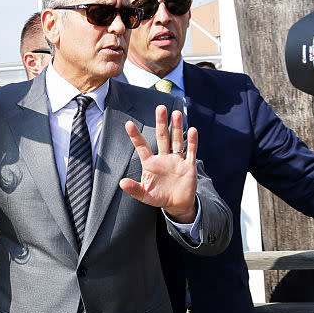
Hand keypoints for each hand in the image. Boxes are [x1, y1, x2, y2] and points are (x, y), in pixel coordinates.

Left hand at [119, 106, 197, 221]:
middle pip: (162, 137)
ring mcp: (177, 160)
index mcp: (151, 163)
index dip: (135, 136)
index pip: (142, 147)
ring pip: (177, 140)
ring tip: (176, 113)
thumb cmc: (159, 197)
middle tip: (160, 108)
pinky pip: (190, 151)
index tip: (128, 124)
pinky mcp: (188, 165)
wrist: (177, 204)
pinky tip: (192, 130)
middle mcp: (164, 158)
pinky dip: (192, 142)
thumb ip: (134, 189)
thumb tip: (121, 183)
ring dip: (176, 127)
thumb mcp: (144, 195)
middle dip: (161, 123)